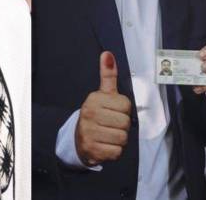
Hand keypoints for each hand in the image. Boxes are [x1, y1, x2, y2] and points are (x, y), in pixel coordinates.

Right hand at [75, 51, 131, 165]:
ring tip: (108, 134)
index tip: (113, 111)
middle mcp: (90, 115)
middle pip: (125, 123)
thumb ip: (108, 75)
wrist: (79, 139)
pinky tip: (106, 145)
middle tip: (111, 124)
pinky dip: (114, 151)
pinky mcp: (92, 150)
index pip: (126, 106)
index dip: (124, 110)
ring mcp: (89, 133)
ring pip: (122, 138)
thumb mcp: (102, 94)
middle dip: (122, 126)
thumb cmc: (96, 114)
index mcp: (94, 99)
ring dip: (119, 139)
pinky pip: (116, 152)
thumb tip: (108, 54)